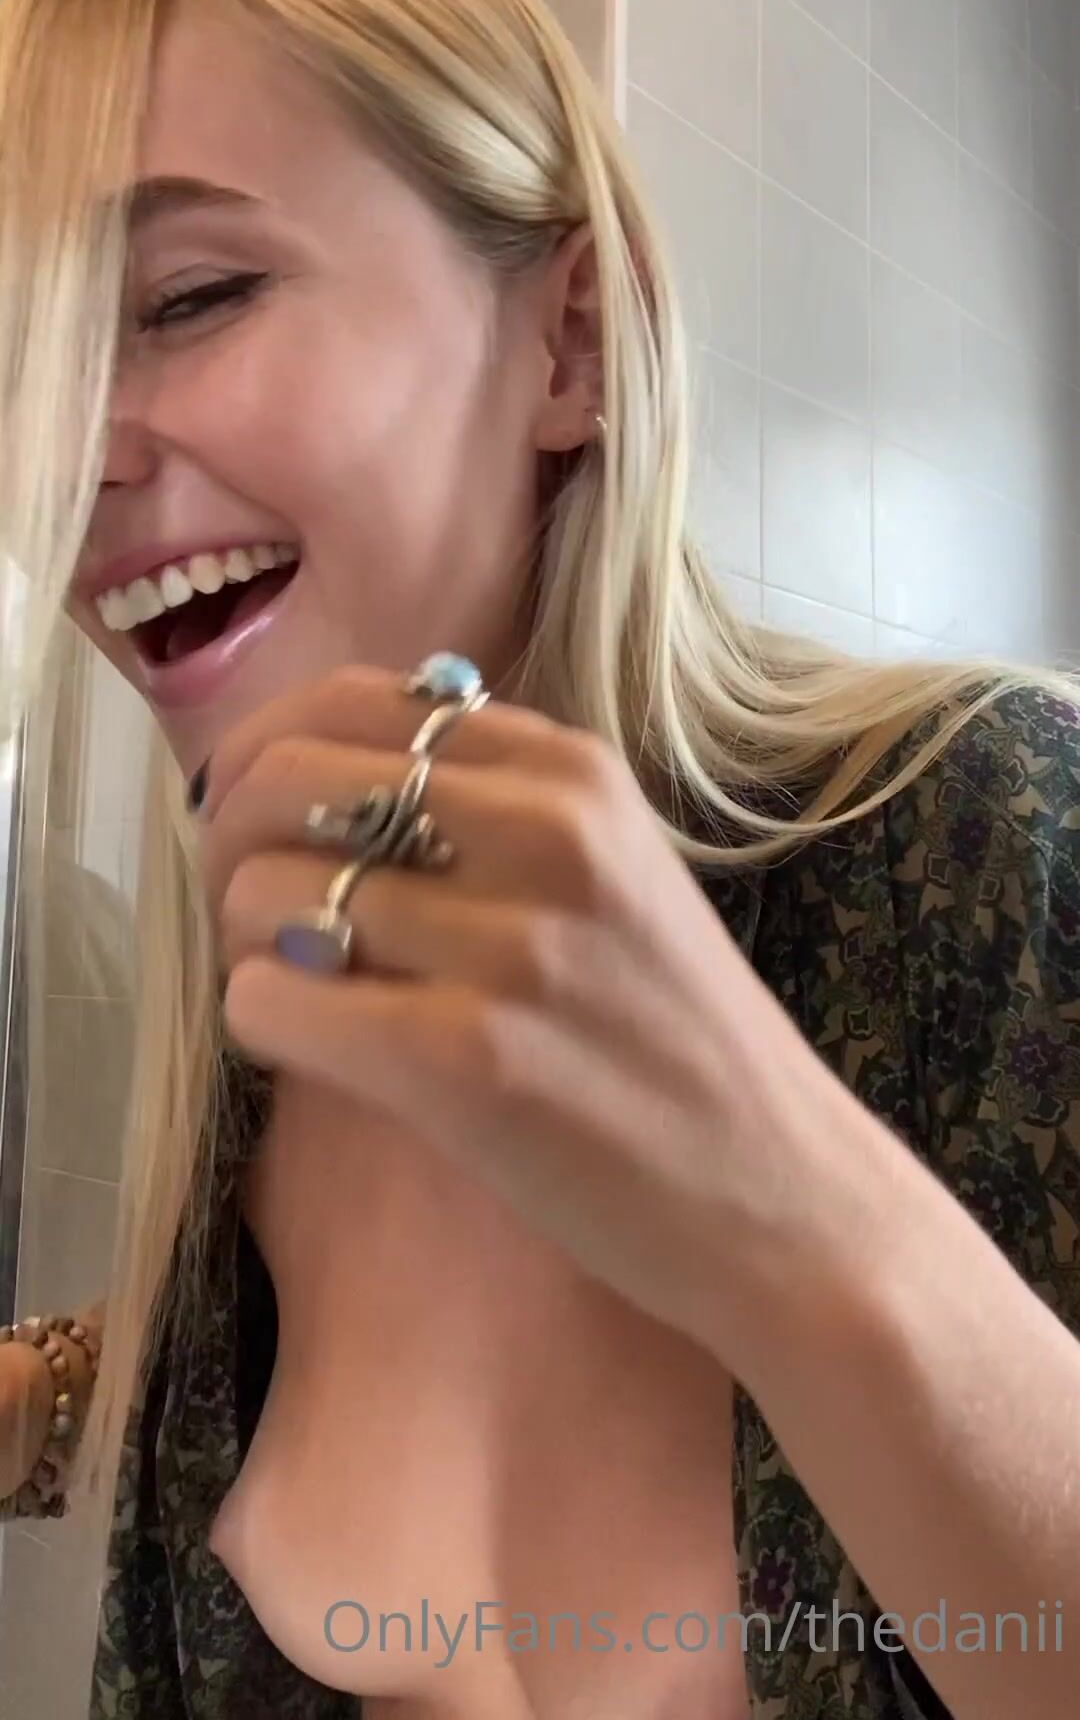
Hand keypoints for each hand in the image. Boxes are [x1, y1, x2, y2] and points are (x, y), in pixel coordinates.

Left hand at [202, 665, 854, 1367]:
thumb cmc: (675, 1035)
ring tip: (304, 988)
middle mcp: (544, 833)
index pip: (348, 700)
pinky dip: (262, 1023)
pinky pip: (272, 1003)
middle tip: (260, 915)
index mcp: (572, 770)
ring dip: (250, 945)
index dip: (268, 758)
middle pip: (286, 780)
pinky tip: (313, 1047)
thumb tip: (313, 770)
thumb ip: (490, 804)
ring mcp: (510, 948)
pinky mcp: (468, 1064)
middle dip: (231, 846)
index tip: (266, 825)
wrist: (780, 1192)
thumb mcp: (612, 867)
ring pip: (263, 893)